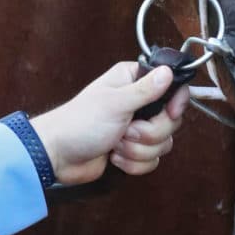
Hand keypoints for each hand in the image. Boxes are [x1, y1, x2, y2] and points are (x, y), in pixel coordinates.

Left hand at [31, 63, 188, 185]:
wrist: (58, 155)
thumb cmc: (80, 123)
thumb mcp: (115, 103)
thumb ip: (146, 89)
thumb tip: (168, 71)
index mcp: (133, 81)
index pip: (172, 87)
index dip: (176, 103)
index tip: (171, 113)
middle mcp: (138, 102)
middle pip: (170, 121)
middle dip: (149, 133)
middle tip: (127, 131)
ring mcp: (136, 128)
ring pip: (162, 143)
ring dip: (138, 150)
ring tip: (116, 145)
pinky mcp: (133, 150)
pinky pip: (151, 160)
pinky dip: (134, 163)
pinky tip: (114, 158)